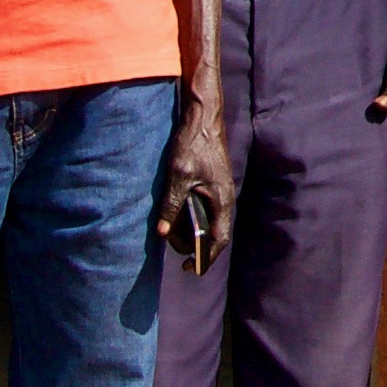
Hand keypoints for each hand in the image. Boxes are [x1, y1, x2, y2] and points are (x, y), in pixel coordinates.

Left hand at [154, 96, 235, 264]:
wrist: (203, 118)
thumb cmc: (193, 145)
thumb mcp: (178, 176)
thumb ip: (171, 205)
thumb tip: (162, 232)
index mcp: (222, 200)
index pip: (218, 239)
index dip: (205, 258)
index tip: (187, 268)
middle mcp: (224, 199)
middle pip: (213, 233)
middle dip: (193, 244)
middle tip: (170, 243)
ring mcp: (220, 191)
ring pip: (208, 221)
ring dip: (191, 230)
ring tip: (169, 230)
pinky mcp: (213, 184)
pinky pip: (204, 209)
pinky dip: (191, 218)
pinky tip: (175, 214)